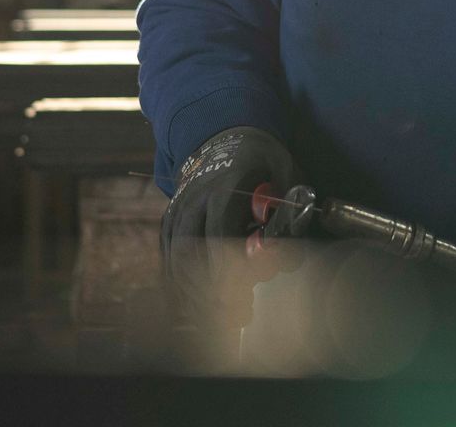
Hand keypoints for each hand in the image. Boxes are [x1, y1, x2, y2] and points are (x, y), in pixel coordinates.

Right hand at [160, 126, 298, 324]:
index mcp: (225, 185)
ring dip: (195, 295)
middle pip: (193, 254)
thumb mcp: (286, 173)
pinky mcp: (169, 220)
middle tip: (238, 320)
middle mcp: (194, 198)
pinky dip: (178, 286)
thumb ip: (288, 212)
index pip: (219, 232)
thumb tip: (279, 253)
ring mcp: (178, 208)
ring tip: (222, 319)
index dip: (227, 270)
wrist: (224, 136)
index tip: (242, 299)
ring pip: (176, 260)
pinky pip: (167, 258)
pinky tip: (197, 308)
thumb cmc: (263, 161)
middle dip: (213, 292)